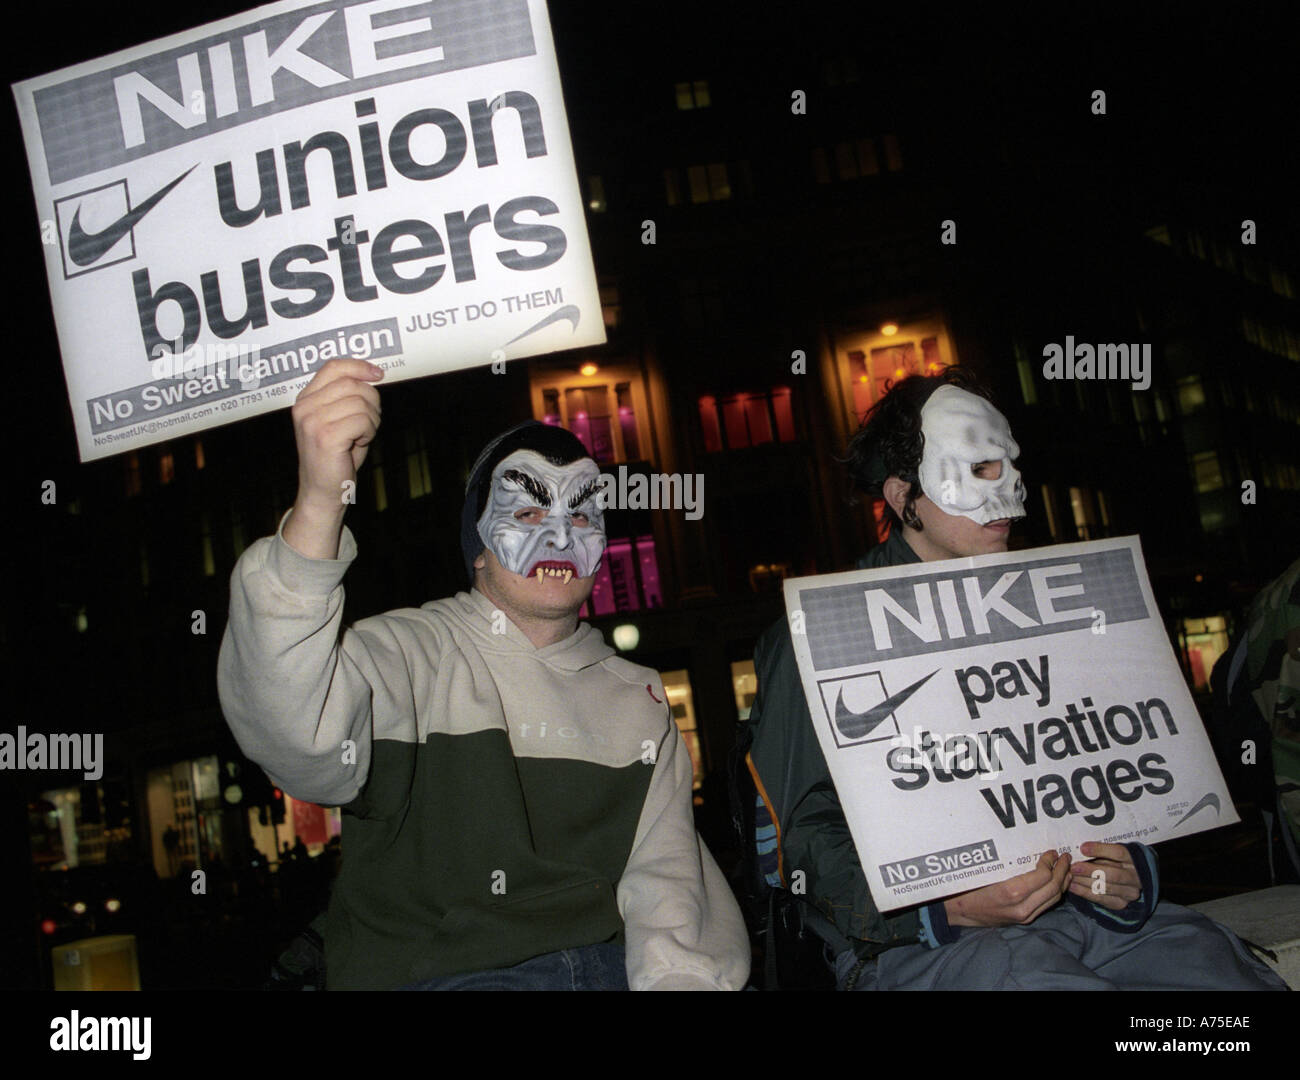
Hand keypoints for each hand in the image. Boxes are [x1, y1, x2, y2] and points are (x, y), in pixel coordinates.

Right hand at [283, 359, 383, 558]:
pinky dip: (369, 432)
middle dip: (371, 402)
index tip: (378, 374)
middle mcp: (305, 407)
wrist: (323, 491)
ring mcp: (312, 421)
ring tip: (360, 436)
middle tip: (367, 423)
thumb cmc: (336, 456)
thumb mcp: (338, 419)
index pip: (334, 367)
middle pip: (353, 384)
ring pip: (361, 403)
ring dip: (371, 420)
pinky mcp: (325, 436)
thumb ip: (348, 396)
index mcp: (305, 399)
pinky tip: (358, 443)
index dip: (359, 366)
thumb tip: (373, 374)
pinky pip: (363, 420)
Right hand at [943, 849, 1070, 927]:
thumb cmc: (967, 887)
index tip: (1051, 852)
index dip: (1050, 862)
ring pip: (1054, 899)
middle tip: (1065, 857)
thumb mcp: (985, 871)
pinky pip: (1047, 905)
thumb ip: (1008, 865)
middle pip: (1053, 888)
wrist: (959, 912)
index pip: (1042, 876)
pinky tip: (1055, 882)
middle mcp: (1022, 907)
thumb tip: (1028, 850)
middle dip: (1062, 871)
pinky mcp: (1025, 920)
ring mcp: (1025, 916)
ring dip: (1062, 882)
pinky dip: (1055, 891)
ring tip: (1065, 868)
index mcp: (1011, 893)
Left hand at [1068, 842, 1140, 910]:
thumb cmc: (1115, 860)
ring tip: (1070, 876)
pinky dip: (1084, 892)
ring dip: (1085, 882)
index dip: (1100, 850)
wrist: (1128, 878)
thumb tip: (1081, 848)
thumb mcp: (1112, 852)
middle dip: (1090, 870)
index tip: (1083, 848)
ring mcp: (1130, 892)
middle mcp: (1136, 878)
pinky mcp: (1121, 903)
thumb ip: (1100, 851)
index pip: (1119, 853)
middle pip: (1113, 874)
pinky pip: (1101, 899)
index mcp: (1134, 859)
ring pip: (1106, 888)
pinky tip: (1072, 886)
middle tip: (1073, 867)